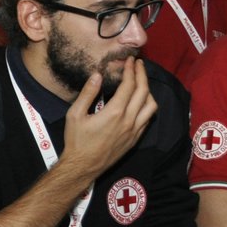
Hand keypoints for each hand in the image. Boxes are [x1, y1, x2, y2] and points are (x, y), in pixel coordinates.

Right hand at [61, 57, 156, 181]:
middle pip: (143, 92)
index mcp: (114, 112)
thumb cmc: (76, 140)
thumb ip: (87, 93)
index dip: (131, 70)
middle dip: (142, 75)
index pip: (129, 85)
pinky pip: (148, 119)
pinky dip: (147, 106)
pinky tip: (140, 102)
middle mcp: (128, 120)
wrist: (83, 166)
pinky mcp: (135, 139)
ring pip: (151, 106)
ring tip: (141, 82)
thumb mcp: (75, 114)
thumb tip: (97, 75)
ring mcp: (134, 130)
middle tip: (138, 64)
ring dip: (148, 91)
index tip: (130, 60)